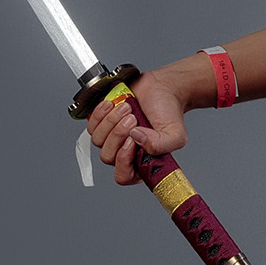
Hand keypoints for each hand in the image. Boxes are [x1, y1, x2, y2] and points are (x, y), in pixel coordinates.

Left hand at [87, 68, 188, 186]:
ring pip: (98, 140)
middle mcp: (125, 153)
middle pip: (107, 157)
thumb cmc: (169, 111)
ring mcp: (111, 138)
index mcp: (142, 162)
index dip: (123, 160)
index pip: (123, 176)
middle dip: (118, 135)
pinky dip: (101, 113)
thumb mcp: (175, 134)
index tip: (132, 141)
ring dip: (111, 121)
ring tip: (127, 108)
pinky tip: (113, 104)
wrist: (162, 88)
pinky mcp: (102, 124)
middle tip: (132, 118)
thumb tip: (136, 139)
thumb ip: (161, 145)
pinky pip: (91, 126)